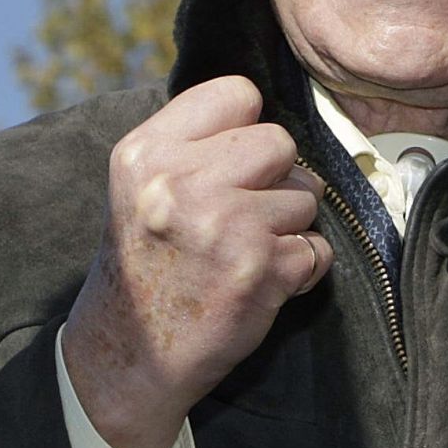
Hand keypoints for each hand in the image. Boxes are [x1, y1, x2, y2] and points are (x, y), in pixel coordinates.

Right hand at [63, 75, 331, 447]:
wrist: (129, 354)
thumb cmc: (146, 263)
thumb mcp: (141, 186)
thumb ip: (194, 143)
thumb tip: (263, 110)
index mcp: (148, 152)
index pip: (237, 93)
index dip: (246, 127)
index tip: (230, 162)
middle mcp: (183, 183)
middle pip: (281, 141)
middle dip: (276, 178)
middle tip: (243, 213)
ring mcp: (225, 226)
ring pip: (307, 195)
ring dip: (289, 226)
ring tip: (244, 251)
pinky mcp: (260, 270)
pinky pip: (318, 248)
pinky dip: (299, 268)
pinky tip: (258, 281)